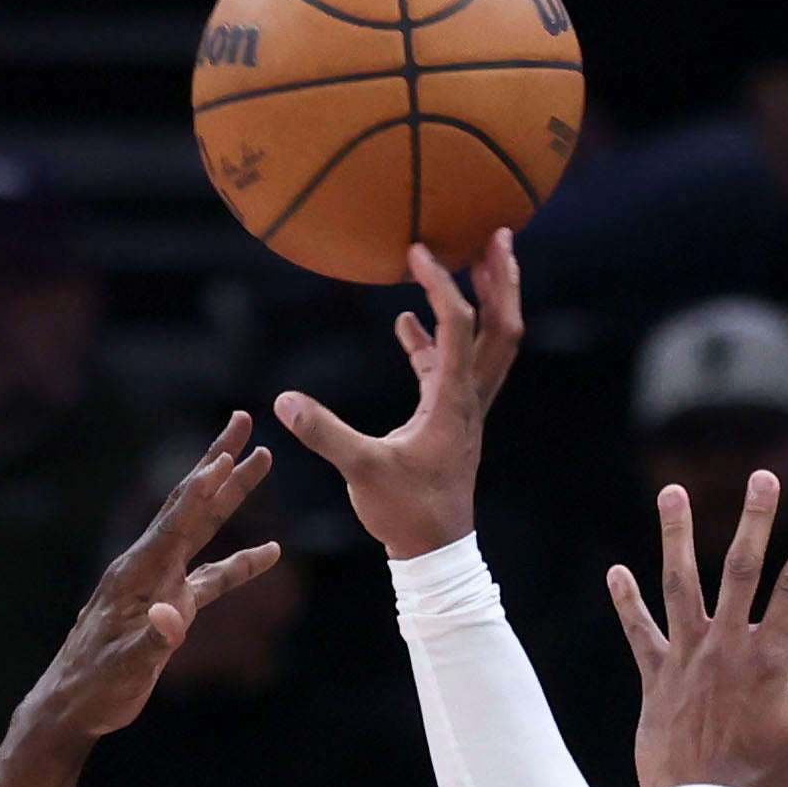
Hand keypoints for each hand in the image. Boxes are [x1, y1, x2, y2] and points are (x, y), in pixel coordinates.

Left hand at [2, 417, 281, 754]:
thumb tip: (174, 617)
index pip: (175, 521)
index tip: (226, 454)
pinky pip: (210, 576)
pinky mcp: (170, 605)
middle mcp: (149, 567)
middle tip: (242, 420)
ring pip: (203, 530)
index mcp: (137, 573)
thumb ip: (153, 640)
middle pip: (191, 505)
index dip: (202, 488)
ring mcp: (161, 583)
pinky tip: (268, 552)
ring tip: (261, 460)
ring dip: (232, 496)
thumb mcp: (125, 666)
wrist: (72, 704)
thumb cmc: (94, 686)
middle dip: (219, 463)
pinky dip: (238, 563)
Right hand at [272, 234, 524, 559]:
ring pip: (485, 343)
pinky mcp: (446, 420)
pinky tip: (405, 321)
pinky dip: (434, 339)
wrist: (433, 551)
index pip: (457, 326)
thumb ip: (325, 433)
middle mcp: (468, 398)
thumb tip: (284, 401)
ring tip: (472, 261)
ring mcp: (461, 408)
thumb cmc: (407, 512)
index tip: (418, 251)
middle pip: (501, 326)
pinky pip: (447, 367)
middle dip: (502, 280)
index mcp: (453, 401)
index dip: (440, 284)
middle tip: (499, 235)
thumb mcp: (362, 470)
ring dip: (482, 301)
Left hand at [612, 473, 787, 786]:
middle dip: (756, 521)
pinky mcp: (656, 680)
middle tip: (763, 477)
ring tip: (672, 492)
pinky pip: (638, 635)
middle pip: (740, 571)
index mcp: (768, 660)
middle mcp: (725, 649)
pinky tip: (616, 571)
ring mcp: (686, 660)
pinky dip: (626, 603)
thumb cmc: (763, 778)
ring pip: (680, 585)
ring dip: (677, 536)